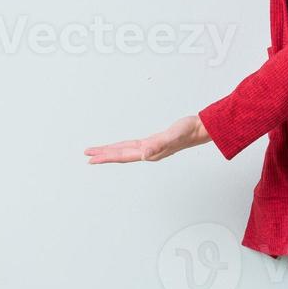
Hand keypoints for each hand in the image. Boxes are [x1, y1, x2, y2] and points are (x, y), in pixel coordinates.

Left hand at [84, 115, 210, 163]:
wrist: (200, 130)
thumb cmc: (187, 132)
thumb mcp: (172, 136)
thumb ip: (158, 145)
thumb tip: (143, 154)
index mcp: (148, 152)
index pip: (121, 156)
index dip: (106, 157)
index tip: (91, 158)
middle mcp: (147, 152)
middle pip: (120, 155)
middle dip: (103, 155)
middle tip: (87, 155)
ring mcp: (150, 148)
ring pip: (125, 151)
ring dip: (111, 151)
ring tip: (99, 152)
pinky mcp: (153, 142)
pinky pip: (132, 146)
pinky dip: (122, 146)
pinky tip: (121, 147)